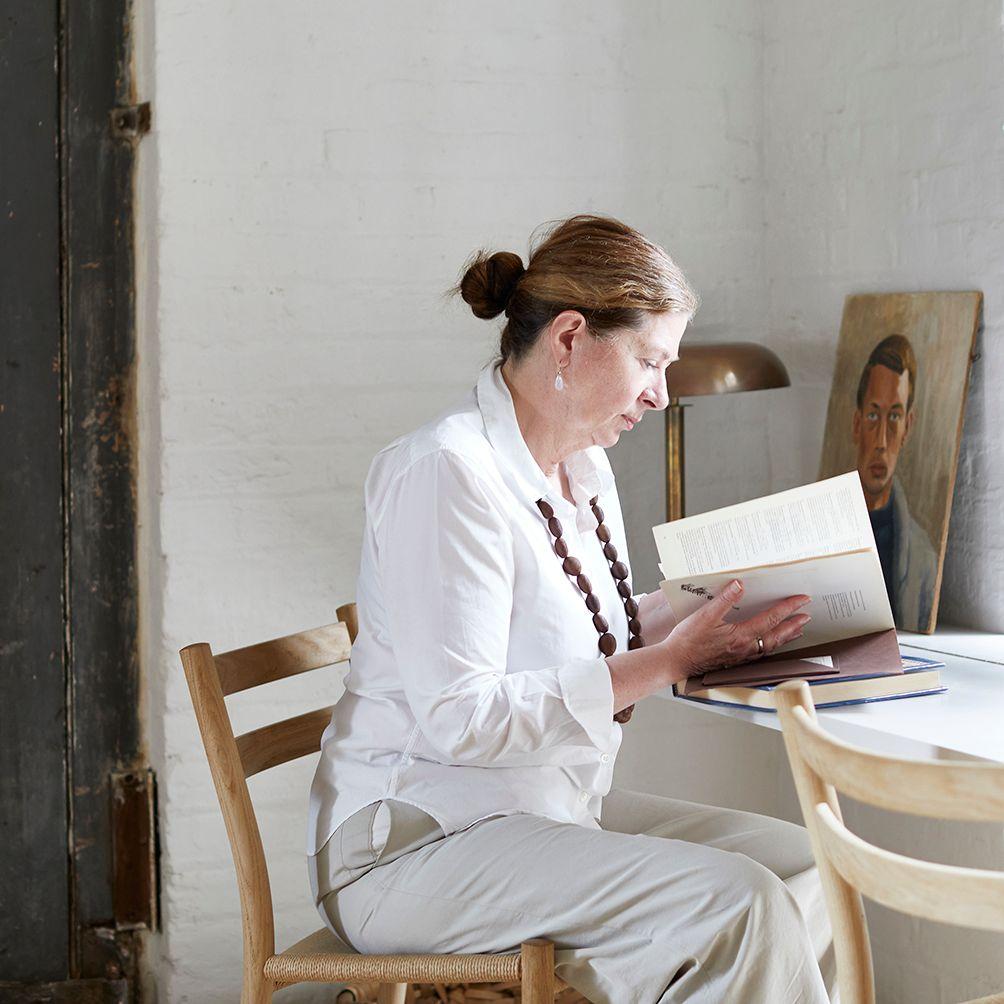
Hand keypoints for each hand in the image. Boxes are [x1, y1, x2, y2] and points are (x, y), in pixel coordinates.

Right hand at [661, 579, 810, 683]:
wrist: (676, 662)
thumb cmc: (687, 641)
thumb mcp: (704, 615)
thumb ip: (723, 599)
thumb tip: (739, 585)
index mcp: (740, 636)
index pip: (770, 619)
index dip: (788, 608)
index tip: (802, 599)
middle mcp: (745, 648)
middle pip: (776, 635)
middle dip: (793, 625)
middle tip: (807, 615)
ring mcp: (741, 656)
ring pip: (770, 645)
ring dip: (785, 636)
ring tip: (797, 630)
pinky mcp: (735, 660)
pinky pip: (761, 652)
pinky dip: (772, 645)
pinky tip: (771, 642)